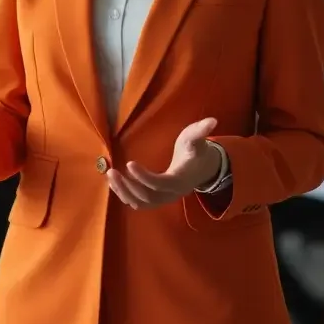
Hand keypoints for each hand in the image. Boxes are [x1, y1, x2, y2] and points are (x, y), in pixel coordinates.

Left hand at [107, 118, 222, 209]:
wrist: (201, 167)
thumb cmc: (196, 149)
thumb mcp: (197, 138)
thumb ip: (201, 130)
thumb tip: (213, 121)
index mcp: (180, 179)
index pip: (160, 183)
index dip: (144, 177)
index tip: (129, 164)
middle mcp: (172, 193)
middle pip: (147, 197)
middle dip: (128, 186)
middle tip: (112, 171)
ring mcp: (163, 198)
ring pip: (140, 203)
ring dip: (123, 192)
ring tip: (110, 175)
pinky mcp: (156, 198)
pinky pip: (138, 203)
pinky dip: (125, 195)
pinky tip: (114, 182)